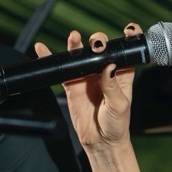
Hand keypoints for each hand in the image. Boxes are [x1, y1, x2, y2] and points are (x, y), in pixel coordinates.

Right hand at [37, 23, 140, 152]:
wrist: (100, 141)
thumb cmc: (116, 124)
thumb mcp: (119, 105)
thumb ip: (112, 86)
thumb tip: (108, 67)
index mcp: (121, 73)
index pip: (125, 50)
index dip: (128, 37)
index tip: (128, 29)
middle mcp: (104, 71)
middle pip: (100, 48)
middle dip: (97, 41)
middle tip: (95, 45)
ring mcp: (87, 76)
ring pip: (80, 55)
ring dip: (76, 44)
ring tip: (73, 37)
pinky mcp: (72, 85)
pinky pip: (61, 69)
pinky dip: (51, 59)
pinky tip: (42, 49)